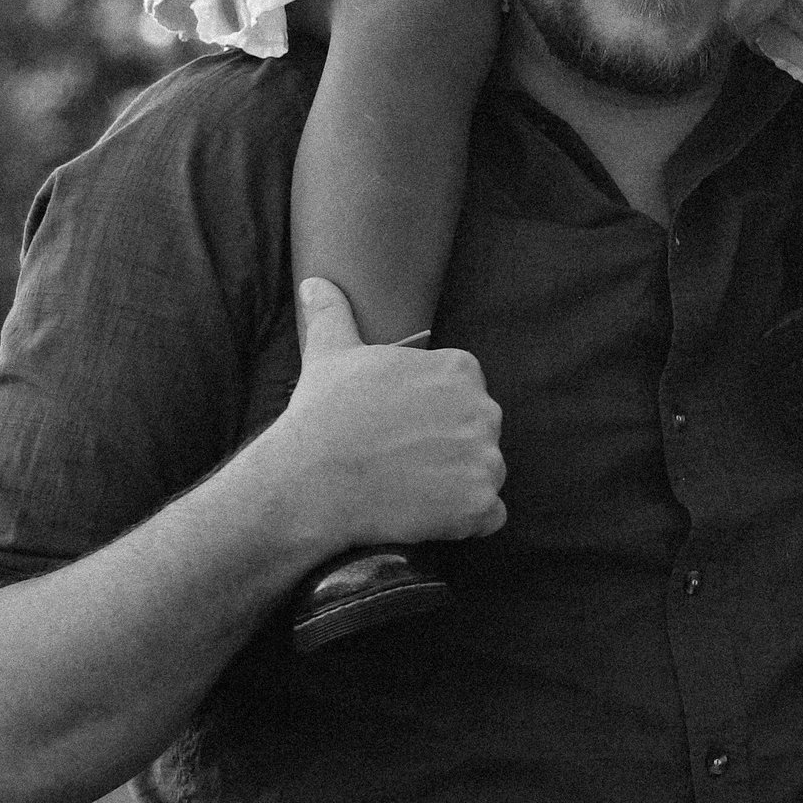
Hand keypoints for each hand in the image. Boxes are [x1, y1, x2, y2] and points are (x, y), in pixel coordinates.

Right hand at [276, 280, 507, 550]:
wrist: (312, 481)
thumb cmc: (322, 415)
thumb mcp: (328, 353)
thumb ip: (332, 313)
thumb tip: (314, 282)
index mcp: (461, 370)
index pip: (464, 397)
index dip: (432, 418)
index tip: (399, 431)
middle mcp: (484, 409)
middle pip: (478, 435)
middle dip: (448, 450)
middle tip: (402, 462)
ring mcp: (486, 458)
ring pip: (486, 474)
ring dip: (459, 485)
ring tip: (410, 490)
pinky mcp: (480, 504)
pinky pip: (490, 516)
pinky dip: (467, 521)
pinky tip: (428, 516)